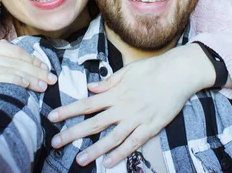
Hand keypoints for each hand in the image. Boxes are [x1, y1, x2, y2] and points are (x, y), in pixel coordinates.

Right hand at [0, 39, 56, 109]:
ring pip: (9, 69)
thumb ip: (6, 62)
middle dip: (36, 70)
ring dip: (29, 78)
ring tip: (43, 86)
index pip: (16, 51)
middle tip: (51, 80)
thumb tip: (36, 66)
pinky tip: (25, 86)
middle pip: (15, 61)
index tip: (48, 70)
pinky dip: (13, 81)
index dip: (34, 60)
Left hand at [47, 43, 215, 166]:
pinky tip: (109, 163)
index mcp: (115, 93)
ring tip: (79, 160)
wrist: (179, 73)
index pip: (86, 103)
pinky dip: (121, 154)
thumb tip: (91, 86)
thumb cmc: (154, 69)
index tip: (52, 117)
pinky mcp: (151, 127)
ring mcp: (136, 119)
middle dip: (73, 133)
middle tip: (56, 142)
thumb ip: (108, 81)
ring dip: (94, 150)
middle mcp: (123, 108)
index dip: (68, 111)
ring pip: (111, 138)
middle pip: (94, 123)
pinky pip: (133, 144)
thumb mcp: (128, 70)